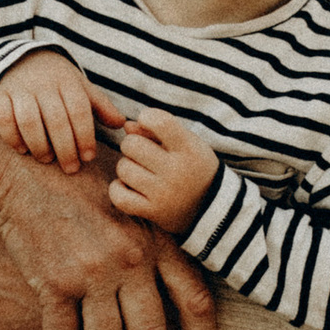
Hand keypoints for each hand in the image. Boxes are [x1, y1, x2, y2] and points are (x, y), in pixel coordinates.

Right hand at [0, 50, 98, 173]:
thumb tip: (122, 124)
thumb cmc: (57, 80)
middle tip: (71, 168)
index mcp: (68, 82)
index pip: (79, 110)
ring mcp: (20, 89)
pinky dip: (11, 137)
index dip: (85, 136)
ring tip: (47, 159)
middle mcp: (43, 84)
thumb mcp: (80, 87)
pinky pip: (2, 119)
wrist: (20, 59)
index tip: (89, 157)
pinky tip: (22, 150)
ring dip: (38, 145)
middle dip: (65, 149)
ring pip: (28, 121)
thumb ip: (100, 106)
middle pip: (56, 120)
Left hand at [105, 103, 218, 228]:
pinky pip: (119, 196)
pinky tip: (129, 186)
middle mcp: (177, 171)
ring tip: (140, 170)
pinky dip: (118, 189)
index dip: (147, 117)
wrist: (211, 206)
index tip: (148, 122)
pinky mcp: (153, 212)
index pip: (160, 122)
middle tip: (142, 152)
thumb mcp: (187, 142)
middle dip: (132, 145)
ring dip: (127, 167)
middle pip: (132, 145)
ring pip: (123, 168)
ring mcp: (164, 194)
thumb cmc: (194, 165)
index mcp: (189, 149)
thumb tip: (127, 126)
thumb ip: (158, 129)